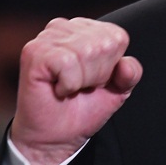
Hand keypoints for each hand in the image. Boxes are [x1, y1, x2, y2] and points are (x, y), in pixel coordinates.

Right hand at [10, 17, 141, 164]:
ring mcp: (48, 37)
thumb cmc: (83, 108)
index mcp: (87, 29)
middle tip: (80, 86)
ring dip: (81, 80)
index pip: (118, 38)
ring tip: (68, 87)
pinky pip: (67, 63)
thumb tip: (126, 64)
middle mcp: (66, 27)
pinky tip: (57, 88)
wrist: (55, 137)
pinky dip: (67, 84)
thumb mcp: (118, 89)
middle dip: (97, 74)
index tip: (95, 80)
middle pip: (104, 45)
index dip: (111, 67)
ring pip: (86, 51)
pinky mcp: (34, 52)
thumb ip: (130, 73)